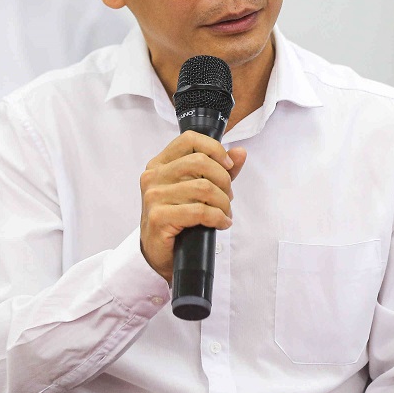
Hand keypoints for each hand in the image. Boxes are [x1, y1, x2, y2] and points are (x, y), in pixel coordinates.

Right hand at [139, 130, 246, 282]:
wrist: (159, 252)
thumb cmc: (178, 218)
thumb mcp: (198, 190)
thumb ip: (219, 169)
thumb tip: (240, 152)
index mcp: (159, 164)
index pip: (189, 140)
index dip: (214, 149)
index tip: (228, 165)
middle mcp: (153, 176)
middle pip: (200, 162)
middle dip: (223, 180)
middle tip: (228, 197)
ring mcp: (154, 196)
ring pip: (203, 187)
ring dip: (223, 203)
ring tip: (225, 213)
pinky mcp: (158, 217)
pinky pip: (199, 211)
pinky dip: (218, 217)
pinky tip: (221, 223)